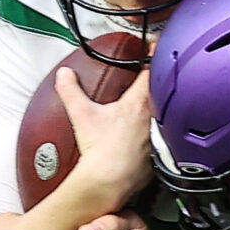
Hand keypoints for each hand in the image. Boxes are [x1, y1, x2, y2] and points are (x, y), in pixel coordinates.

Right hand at [55, 64, 157, 212]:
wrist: (110, 182)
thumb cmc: (101, 151)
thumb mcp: (81, 114)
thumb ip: (71, 91)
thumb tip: (64, 75)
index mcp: (139, 103)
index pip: (153, 69)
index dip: (152, 54)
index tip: (150, 47)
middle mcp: (155, 116)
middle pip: (162, 89)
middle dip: (155, 79)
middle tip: (146, 74)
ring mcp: (160, 134)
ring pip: (165, 111)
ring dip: (157, 103)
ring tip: (147, 100)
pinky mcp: (160, 151)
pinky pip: (163, 133)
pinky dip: (157, 127)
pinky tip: (146, 129)